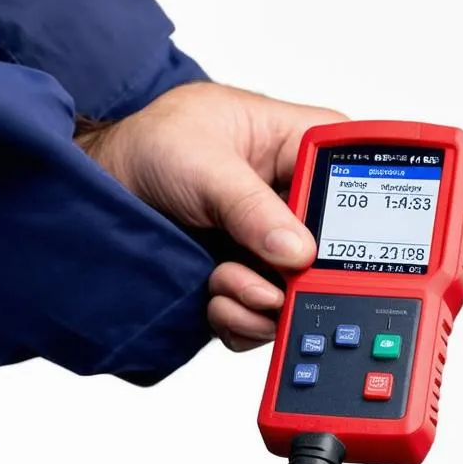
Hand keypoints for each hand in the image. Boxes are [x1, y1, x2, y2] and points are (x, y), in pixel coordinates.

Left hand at [77, 82, 346, 350]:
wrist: (105, 186)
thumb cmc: (153, 145)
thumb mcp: (205, 163)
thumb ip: (251, 207)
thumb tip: (297, 250)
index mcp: (300, 148)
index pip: (358, 180)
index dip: (358, 220)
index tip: (327, 251)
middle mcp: (294, 200)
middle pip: (332, 252)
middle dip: (297, 278)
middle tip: (269, 285)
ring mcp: (272, 244)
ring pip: (298, 292)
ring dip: (260, 300)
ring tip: (223, 281)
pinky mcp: (248, 276)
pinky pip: (264, 315)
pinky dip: (240, 318)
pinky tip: (215, 299)